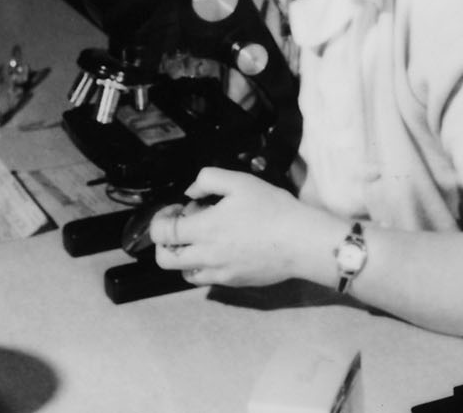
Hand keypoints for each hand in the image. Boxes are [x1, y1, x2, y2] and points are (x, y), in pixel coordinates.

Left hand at [147, 167, 343, 287]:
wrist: (302, 242)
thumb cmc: (273, 209)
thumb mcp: (240, 182)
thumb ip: (208, 180)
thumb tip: (191, 193)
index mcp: (204, 229)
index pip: (162, 233)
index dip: (160, 220)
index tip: (176, 209)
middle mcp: (206, 256)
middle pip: (165, 259)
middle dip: (165, 243)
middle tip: (182, 229)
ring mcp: (219, 273)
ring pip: (184, 273)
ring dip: (184, 257)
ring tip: (202, 241)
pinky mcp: (234, 282)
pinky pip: (207, 279)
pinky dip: (204, 267)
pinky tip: (221, 252)